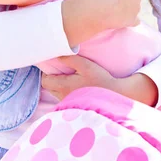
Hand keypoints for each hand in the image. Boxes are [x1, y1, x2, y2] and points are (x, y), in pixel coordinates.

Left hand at [42, 56, 157, 106]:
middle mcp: (64, 96)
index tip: (54, 66)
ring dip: (58, 85)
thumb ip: (70, 58)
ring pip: (56, 93)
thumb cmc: (101, 80)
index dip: (47, 72)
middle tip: (60, 70)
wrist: (115, 95)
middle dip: (51, 78)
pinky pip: (64, 98)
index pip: (45, 81)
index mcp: (64, 86)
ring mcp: (69, 103)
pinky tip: (75, 86)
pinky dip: (65, 91)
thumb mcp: (86, 65)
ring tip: (68, 77)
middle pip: (49, 87)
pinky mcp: (76, 106)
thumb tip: (57, 54)